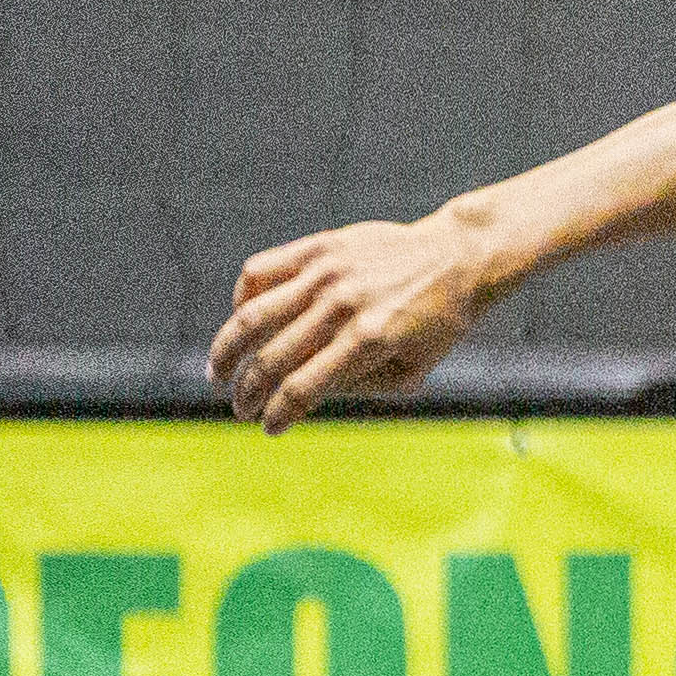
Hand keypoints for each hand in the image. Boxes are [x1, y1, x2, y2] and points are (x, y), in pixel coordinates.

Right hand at [208, 216, 487, 432]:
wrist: (458, 256)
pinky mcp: (319, 246)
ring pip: (253, 313)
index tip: (267, 429)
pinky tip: (242, 318)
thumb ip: (359, 388)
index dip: (279, 414)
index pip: (304, 387)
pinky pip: (262, 270)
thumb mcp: (412, 370)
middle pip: (272, 356)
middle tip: (239, 408)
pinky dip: (243, 297)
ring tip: (217, 372)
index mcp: (368, 340)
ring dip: (226, 349)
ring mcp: (327, 272)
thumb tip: (302, 399)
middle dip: (248, 392)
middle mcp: (342, 305)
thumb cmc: (438, 323)